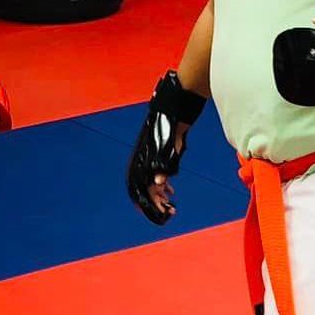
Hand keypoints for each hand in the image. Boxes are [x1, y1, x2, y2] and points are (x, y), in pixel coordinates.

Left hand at [126, 70, 207, 224]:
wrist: (178, 101)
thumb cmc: (173, 123)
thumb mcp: (168, 146)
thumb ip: (165, 163)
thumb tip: (161, 182)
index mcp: (143, 154)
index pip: (136, 180)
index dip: (141, 196)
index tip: (150, 209)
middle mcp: (144, 152)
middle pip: (141, 182)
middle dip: (151, 201)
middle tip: (162, 213)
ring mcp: (152, 147)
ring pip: (149, 176)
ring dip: (157, 194)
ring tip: (167, 206)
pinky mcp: (163, 142)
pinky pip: (160, 162)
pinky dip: (161, 175)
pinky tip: (164, 186)